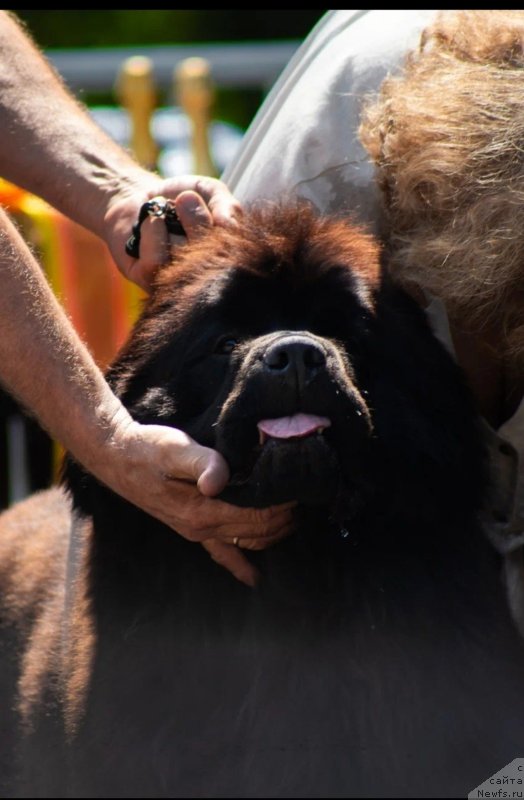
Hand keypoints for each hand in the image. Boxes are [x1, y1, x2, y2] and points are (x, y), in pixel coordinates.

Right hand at [97, 415, 294, 586]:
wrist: (118, 457)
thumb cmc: (148, 449)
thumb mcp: (175, 448)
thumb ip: (202, 462)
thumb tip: (218, 480)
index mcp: (203, 511)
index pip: (258, 515)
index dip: (283, 504)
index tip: (300, 488)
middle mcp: (202, 528)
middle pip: (259, 531)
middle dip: (286, 517)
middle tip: (307, 497)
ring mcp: (197, 532)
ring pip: (248, 543)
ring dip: (273, 535)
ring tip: (295, 520)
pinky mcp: (191, 529)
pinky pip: (222, 554)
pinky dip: (241, 566)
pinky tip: (254, 579)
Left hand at [103, 175, 241, 290]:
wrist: (140, 197)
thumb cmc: (181, 198)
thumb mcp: (211, 193)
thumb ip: (228, 207)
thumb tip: (228, 226)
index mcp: (225, 259)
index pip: (234, 254)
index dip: (222, 224)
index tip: (209, 203)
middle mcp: (203, 277)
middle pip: (209, 257)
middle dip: (197, 219)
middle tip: (185, 201)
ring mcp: (176, 282)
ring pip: (183, 258)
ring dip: (172, 223)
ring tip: (166, 215)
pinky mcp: (148, 279)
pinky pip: (155, 261)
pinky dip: (152, 230)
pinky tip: (150, 223)